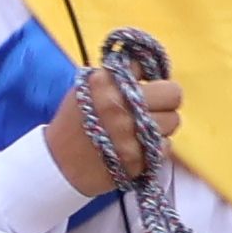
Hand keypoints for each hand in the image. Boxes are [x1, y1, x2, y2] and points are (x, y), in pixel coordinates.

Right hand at [43, 53, 176, 198]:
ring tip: (143, 128)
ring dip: (161, 124)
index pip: (145, 67)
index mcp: (104, 85)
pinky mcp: (138, 159)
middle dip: (165, 98)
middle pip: (173, 93)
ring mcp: (130, 135)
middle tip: (153, 106)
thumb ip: (114, 77)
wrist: (58, 166)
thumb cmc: (73, 124)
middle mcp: (119, 107)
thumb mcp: (85, 89)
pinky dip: (154, 146)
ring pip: (173, 121)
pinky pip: (164, 146)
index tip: (142, 84)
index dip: (145, 76)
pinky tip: (138, 146)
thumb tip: (146, 66)